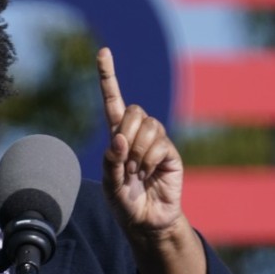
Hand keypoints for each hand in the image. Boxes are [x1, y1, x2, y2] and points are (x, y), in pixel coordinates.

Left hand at [97, 47, 185, 238]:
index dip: (108, 76)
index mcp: (117, 135)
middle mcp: (137, 133)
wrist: (147, 222)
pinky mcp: (170, 152)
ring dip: (137, 153)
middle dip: (126, 135)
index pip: (112, 100)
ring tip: (136, 173)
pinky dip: (148, 161)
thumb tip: (119, 138)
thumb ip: (110, 161)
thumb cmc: (124, 202)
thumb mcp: (109, 183)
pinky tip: (148, 175)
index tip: (103, 51)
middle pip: (134, 111)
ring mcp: (156, 141)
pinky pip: (159, 144)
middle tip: (125, 164)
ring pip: (148, 126)